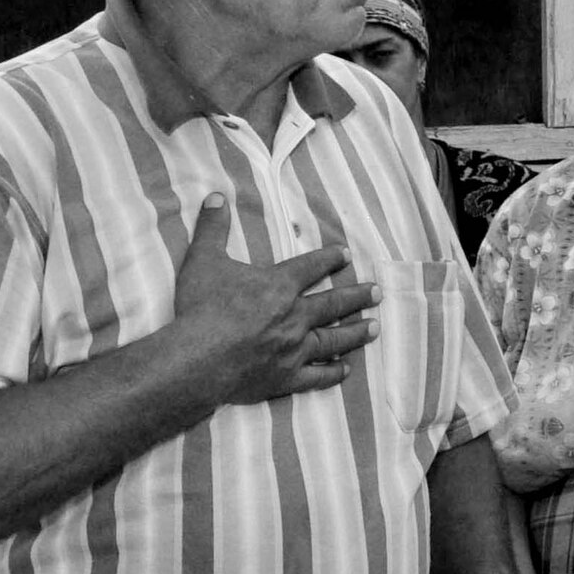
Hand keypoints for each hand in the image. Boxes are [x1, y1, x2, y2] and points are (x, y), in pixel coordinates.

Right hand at [173, 196, 379, 402]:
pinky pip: (317, 377)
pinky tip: (346, 370)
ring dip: (356, 332)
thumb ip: (212, 227)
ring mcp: (294, 349)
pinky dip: (333, 373)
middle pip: (334, 304)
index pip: (312, 267)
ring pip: (334, 340)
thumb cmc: (199, 309)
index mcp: (279, 286)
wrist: (195, 360)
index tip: (346, 255)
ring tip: (375, 327)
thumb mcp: (203, 260)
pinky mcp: (287, 378)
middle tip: (378, 293)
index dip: (330, 258)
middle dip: (358, 296)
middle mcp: (295, 316)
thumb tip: (216, 195)